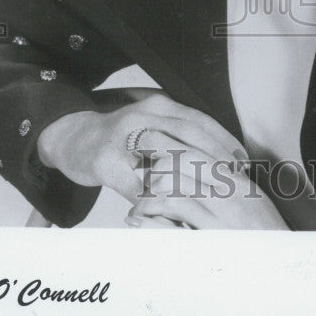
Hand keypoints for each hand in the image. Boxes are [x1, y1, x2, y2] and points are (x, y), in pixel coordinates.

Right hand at [36, 89, 246, 206]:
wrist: (73, 139)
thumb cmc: (120, 138)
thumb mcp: (150, 126)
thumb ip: (178, 135)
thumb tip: (220, 156)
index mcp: (159, 105)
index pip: (199, 120)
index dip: (224, 140)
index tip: (243, 161)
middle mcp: (143, 115)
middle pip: (188, 135)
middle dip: (215, 160)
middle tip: (235, 181)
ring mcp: (123, 137)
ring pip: (165, 157)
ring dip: (191, 179)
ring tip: (212, 197)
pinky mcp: (106, 162)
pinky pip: (137, 184)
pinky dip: (157, 198)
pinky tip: (173, 210)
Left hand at [126, 146, 290, 229]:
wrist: (285, 269)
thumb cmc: (266, 237)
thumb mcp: (252, 203)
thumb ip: (229, 185)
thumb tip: (204, 172)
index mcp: (237, 181)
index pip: (196, 152)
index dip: (167, 148)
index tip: (147, 148)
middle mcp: (228, 194)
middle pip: (180, 167)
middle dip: (153, 167)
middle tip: (136, 174)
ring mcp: (220, 217)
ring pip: (174, 193)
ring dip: (148, 196)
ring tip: (137, 206)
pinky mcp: (211, 241)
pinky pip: (174, 227)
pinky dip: (151, 222)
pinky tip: (137, 222)